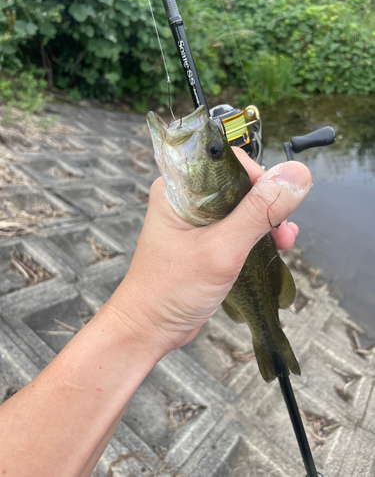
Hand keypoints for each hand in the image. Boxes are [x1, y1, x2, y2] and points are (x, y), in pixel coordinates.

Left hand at [106, 149, 311, 353]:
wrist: (149, 328)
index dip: (258, 177)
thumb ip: (258, 212)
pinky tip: (274, 246)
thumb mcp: (221, 249)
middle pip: (239, 184)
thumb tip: (296, 176)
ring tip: (283, 241)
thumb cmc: (170, 290)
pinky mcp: (204, 239)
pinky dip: (257, 235)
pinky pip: (237, 226)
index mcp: (178, 188)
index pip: (227, 163)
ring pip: (242, 206)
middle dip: (267, 203)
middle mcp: (186, 198)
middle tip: (283, 228)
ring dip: (266, 221)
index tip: (278, 200)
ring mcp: (195, 220)